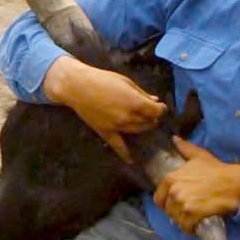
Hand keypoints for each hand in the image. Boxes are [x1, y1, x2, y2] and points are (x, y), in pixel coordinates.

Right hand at [42, 55, 165, 162]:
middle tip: (150, 112)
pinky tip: (132, 160)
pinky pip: (118, 146)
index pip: (156, 111)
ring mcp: (117, 127)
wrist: (77, 87)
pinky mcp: (106, 133)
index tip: (160, 107)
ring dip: (144, 127)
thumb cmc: (103, 80)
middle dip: (152, 117)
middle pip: (148, 122)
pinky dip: (125, 154)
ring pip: (138, 131)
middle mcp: (128, 117)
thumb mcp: (126, 81)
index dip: (161, 109)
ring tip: (143, 122)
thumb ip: (142, 93)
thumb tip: (155, 101)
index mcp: (135, 102)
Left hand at [154, 136, 239, 233]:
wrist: (233, 184)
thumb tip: (175, 139)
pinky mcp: (191, 215)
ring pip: (176, 220)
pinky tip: (197, 226)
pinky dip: (191, 229)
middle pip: (168, 210)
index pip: (159, 198)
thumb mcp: (200, 156)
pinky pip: (186, 227)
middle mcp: (174, 191)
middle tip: (189, 212)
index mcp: (171, 178)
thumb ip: (185, 148)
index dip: (167, 203)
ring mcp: (182, 203)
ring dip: (184, 222)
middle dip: (177, 213)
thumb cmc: (218, 171)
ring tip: (194, 218)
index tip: (177, 205)